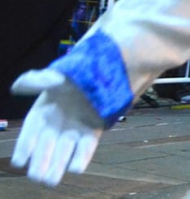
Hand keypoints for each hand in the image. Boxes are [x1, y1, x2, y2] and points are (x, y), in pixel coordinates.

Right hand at [11, 69, 104, 186]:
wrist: (104, 74)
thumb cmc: (73, 76)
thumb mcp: (55, 75)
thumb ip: (39, 80)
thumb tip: (19, 84)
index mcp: (42, 112)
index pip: (31, 131)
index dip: (25, 146)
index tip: (19, 161)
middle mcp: (57, 124)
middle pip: (46, 146)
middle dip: (41, 162)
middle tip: (36, 177)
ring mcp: (74, 129)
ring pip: (64, 150)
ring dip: (58, 165)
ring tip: (51, 180)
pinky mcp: (92, 131)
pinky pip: (86, 146)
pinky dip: (82, 157)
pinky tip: (76, 168)